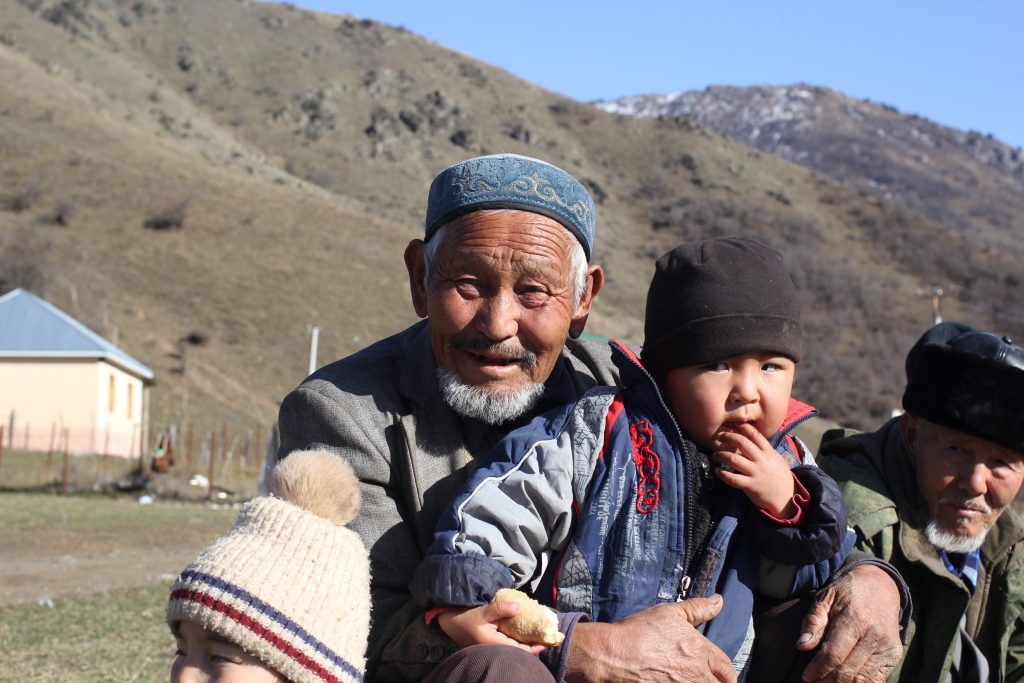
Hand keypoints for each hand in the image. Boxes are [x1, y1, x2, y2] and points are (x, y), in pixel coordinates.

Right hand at [437, 604, 544, 654]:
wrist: (451, 622)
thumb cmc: (466, 617)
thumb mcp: (484, 611)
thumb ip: (501, 609)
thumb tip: (519, 607)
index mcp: (494, 645)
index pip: (520, 650)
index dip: (535, 647)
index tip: (547, 640)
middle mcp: (495, 650)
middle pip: (519, 651)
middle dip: (533, 645)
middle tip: (545, 636)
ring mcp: (493, 649)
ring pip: (514, 648)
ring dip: (525, 642)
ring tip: (537, 634)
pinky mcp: (491, 645)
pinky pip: (508, 644)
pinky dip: (517, 639)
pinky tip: (523, 632)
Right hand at [565, 595, 736, 682]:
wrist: (614, 655)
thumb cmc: (639, 632)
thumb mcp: (669, 613)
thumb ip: (697, 608)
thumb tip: (719, 601)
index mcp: (700, 651)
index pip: (726, 669)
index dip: (726, 674)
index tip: (722, 676)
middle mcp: (697, 674)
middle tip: (710, 680)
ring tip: (689, 680)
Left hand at [713, 423, 794, 515]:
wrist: (787, 498)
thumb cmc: (780, 477)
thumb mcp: (776, 459)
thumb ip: (765, 449)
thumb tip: (752, 438)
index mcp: (769, 452)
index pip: (755, 435)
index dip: (743, 427)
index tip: (734, 424)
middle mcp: (761, 460)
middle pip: (742, 443)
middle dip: (728, 437)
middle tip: (719, 436)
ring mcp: (755, 473)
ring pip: (733, 459)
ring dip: (721, 454)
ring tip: (715, 454)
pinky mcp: (750, 486)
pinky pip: (732, 478)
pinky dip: (722, 473)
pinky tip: (717, 470)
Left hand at [797, 565, 903, 681]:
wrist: (880, 585)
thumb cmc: (848, 592)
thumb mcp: (826, 597)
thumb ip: (814, 621)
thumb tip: (802, 645)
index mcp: (855, 619)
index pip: (833, 653)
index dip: (818, 669)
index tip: (806, 677)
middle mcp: (874, 635)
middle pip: (848, 670)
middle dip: (827, 680)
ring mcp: (887, 647)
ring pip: (862, 678)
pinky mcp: (894, 654)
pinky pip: (878, 680)